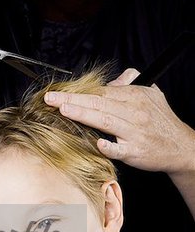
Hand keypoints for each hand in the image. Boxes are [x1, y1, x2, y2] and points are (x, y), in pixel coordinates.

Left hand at [44, 68, 194, 174]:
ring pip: (106, 121)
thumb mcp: (152, 94)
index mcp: (134, 97)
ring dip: (84, 115)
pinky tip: (97, 143)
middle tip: (51, 98)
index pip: (101, 92)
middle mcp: (134, 112)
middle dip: (73, 99)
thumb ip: (132, 83)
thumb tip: (114, 80)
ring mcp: (134, 132)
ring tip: (64, 111)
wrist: (180, 146)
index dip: (79, 91)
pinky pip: (119, 149)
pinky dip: (109, 146)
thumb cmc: (162, 121)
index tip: (59, 92)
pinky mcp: (136, 151)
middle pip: (99, 103)